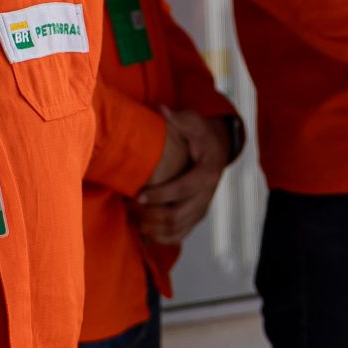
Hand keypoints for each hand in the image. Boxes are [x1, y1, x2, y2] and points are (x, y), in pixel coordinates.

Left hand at [135, 108, 226, 246]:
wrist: (217, 149)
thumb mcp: (194, 121)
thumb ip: (179, 118)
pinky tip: (142, 231)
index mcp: (208, 172)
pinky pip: (178, 236)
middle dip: (150, 215)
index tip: (138, 195)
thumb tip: (161, 110)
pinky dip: (159, 238)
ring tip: (132, 218)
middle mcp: (207, 195)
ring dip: (152, 228)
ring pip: (176, 230)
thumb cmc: (201, 134)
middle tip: (129, 206)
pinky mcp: (195, 217)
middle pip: (178, 216)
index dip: (160, 195)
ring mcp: (201, 208)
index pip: (183, 189)